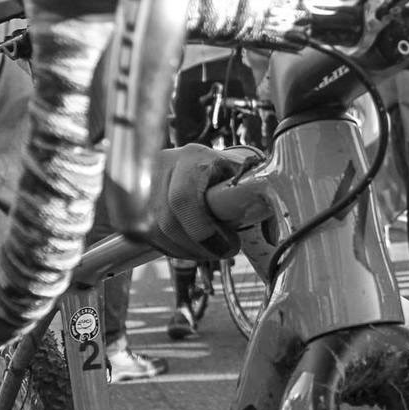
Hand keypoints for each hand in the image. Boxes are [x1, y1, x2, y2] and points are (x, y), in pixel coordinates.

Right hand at [142, 143, 253, 261]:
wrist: (203, 164)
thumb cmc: (229, 175)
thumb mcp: (245, 179)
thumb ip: (258, 197)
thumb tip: (275, 228)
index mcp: (194, 157)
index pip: (184, 199)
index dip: (204, 232)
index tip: (229, 246)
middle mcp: (163, 164)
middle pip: (167, 222)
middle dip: (198, 247)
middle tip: (223, 251)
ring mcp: (144, 181)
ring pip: (154, 232)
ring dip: (185, 251)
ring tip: (209, 250)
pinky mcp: (133, 199)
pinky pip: (144, 235)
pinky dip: (170, 248)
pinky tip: (189, 246)